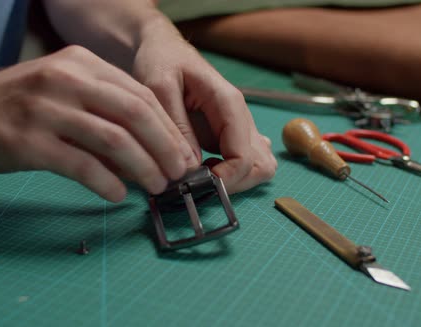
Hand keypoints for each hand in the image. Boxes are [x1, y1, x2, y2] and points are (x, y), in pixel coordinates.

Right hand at [0, 46, 194, 201]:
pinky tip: (117, 195)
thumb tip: (147, 150)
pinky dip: (107, 183)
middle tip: (179, 174)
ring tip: (157, 187)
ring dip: (144, 168)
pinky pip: (82, 165)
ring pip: (115, 140)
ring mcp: (47, 109)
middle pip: (136, 114)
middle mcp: (68, 80)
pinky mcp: (29, 141)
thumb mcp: (63, 91)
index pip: (141, 95)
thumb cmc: (15, 104)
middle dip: (166, 148)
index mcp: (82, 63)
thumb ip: (103, 111)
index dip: (169, 128)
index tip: (183, 154)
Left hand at [131, 17, 276, 192]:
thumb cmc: (161, 61)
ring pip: (258, 167)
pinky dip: (230, 174)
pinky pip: (244, 161)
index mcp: (229, 103)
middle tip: (199, 184)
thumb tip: (189, 167)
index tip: (196, 185)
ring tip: (200, 176)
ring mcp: (239, 127)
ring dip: (234, 181)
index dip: (224, 179)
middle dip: (233, 184)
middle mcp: (241, 116)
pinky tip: (203, 168)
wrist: (164, 48)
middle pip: (261, 166)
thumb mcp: (159, 87)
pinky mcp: (229, 134)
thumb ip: (176, 126)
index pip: (243, 156)